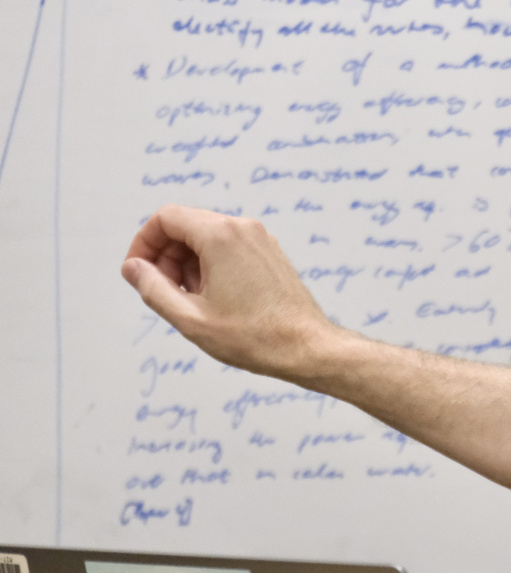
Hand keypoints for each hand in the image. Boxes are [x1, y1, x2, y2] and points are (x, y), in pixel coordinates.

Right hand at [120, 204, 335, 382]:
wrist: (309, 349)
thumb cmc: (254, 337)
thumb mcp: (190, 318)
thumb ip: (153, 288)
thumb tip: (132, 268)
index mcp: (221, 235)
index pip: (166, 218)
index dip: (144, 243)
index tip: (138, 272)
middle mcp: (243, 228)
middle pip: (186, 226)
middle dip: (167, 257)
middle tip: (166, 293)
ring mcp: (261, 240)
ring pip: (207, 238)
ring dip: (188, 264)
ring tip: (192, 301)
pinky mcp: (271, 254)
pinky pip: (229, 249)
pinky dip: (212, 266)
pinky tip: (214, 299)